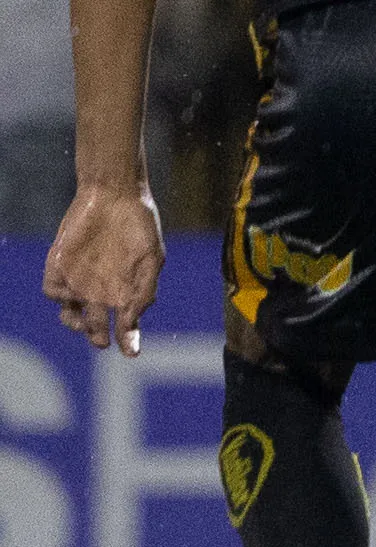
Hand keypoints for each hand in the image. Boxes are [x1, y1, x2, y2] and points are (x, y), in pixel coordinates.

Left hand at [43, 181, 164, 357]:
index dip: (127, 341)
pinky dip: (59, 296)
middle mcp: (100, 290)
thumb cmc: (139, 226)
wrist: (114, 195)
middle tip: (101, 338)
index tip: (131, 352)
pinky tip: (71, 293)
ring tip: (81, 320)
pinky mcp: (58, 266)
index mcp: (125, 291)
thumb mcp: (151, 259)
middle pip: (93, 326)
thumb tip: (134, 320)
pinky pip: (52, 291)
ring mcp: (77, 280)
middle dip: (97, 336)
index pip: (125, 325)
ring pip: (69, 314)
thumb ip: (144, 291)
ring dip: (74, 322)